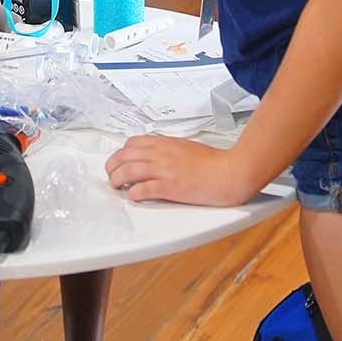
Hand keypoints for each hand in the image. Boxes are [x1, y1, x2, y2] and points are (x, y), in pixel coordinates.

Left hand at [105, 135, 260, 206]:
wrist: (231, 171)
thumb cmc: (214, 162)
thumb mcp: (187, 147)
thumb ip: (170, 150)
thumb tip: (159, 156)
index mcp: (165, 143)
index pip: (133, 143)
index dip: (122, 152)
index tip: (119, 160)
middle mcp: (161, 154)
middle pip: (125, 156)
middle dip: (113, 165)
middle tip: (111, 174)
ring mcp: (165, 170)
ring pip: (129, 171)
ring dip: (117, 179)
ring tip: (115, 185)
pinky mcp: (171, 187)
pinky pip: (144, 189)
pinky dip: (134, 193)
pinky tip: (132, 197)